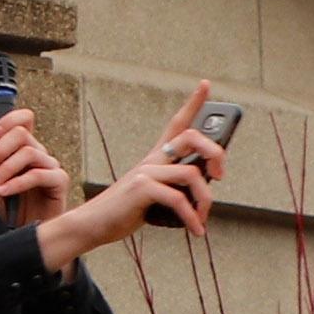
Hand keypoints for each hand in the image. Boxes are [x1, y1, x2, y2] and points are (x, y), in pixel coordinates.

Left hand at [0, 109, 75, 222]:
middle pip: (21, 133)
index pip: (24, 119)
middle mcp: (40, 154)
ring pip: (28, 152)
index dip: (8, 120)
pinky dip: (16, 183)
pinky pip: (37, 174)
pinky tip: (3, 192)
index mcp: (25, 148)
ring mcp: (51, 166)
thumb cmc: (12, 208)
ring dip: (5, 169)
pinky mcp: (59, 182)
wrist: (23, 233)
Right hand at [29, 83, 221, 269]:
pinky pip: (178, 200)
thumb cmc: (125, 210)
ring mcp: (146, 171)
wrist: (93, 223)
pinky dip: (191, 217)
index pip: (177, 123)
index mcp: (156, 157)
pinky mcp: (142, 189)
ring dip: (205, 200)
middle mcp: (152, 159)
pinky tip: (195, 229)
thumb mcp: (154, 195)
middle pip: (192, 137)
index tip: (205, 84)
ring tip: (202, 219)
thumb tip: (204, 192)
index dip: (193, 102)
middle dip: (216, 153)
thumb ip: (175, 187)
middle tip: (220, 176)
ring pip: (192, 174)